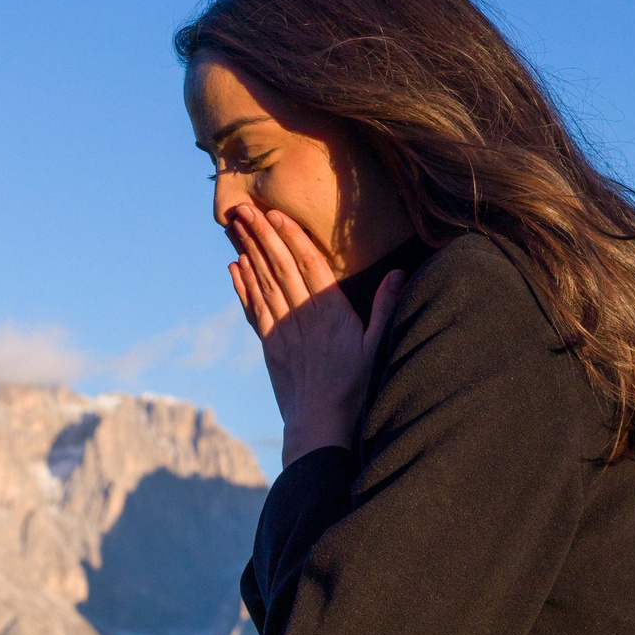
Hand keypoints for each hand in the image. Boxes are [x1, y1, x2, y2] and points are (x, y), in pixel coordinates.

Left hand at [226, 205, 404, 465]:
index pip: (308, 265)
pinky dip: (243, 286)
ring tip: (235, 226)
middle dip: (261, 235)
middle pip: (278, 267)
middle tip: (243, 207)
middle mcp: (302, 316)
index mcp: (330, 312)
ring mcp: (282, 331)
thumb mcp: (377, 347)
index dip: (291, 237)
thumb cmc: (355, 388)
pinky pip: (254, 309)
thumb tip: (400, 272)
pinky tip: (235, 267)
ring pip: (262, 283)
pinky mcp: (270, 346)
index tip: (275, 213)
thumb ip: (385, 307)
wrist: (320, 426)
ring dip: (248, 252)